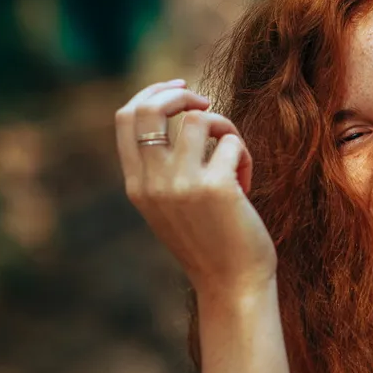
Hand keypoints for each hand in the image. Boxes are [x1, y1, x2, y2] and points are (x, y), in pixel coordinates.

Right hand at [115, 79, 276, 294]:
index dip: (152, 93)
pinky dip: (244, 156)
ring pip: (198, 119)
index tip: (180, 88)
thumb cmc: (211, 242)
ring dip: (224, 130)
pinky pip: (231, 142)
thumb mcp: (173, 205)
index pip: (125, 118)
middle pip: (151, 107)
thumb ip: (165, 168)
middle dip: (182, 95)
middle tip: (207, 105)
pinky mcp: (215, 187)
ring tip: (234, 158)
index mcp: (136, 185)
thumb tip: (184, 112)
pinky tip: (246, 184)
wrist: (232, 284)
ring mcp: (181, 184)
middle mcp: (151, 183)